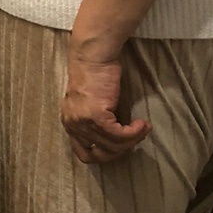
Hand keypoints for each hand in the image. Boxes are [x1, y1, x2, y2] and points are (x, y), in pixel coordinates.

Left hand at [61, 47, 150, 163]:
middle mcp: (73, 126)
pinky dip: (135, 133)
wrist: (93, 57)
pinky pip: (120, 135)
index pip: (84, 154)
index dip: (105, 155)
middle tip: (135, 138)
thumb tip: (115, 142)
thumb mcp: (89, 104)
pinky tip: (142, 124)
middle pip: (101, 154)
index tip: (121, 146)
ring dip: (133, 140)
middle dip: (122, 150)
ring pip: (113, 146)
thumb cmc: (95, 76)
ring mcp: (83, 122)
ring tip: (142, 128)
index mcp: (69, 124)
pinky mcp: (96, 116)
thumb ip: (95, 123)